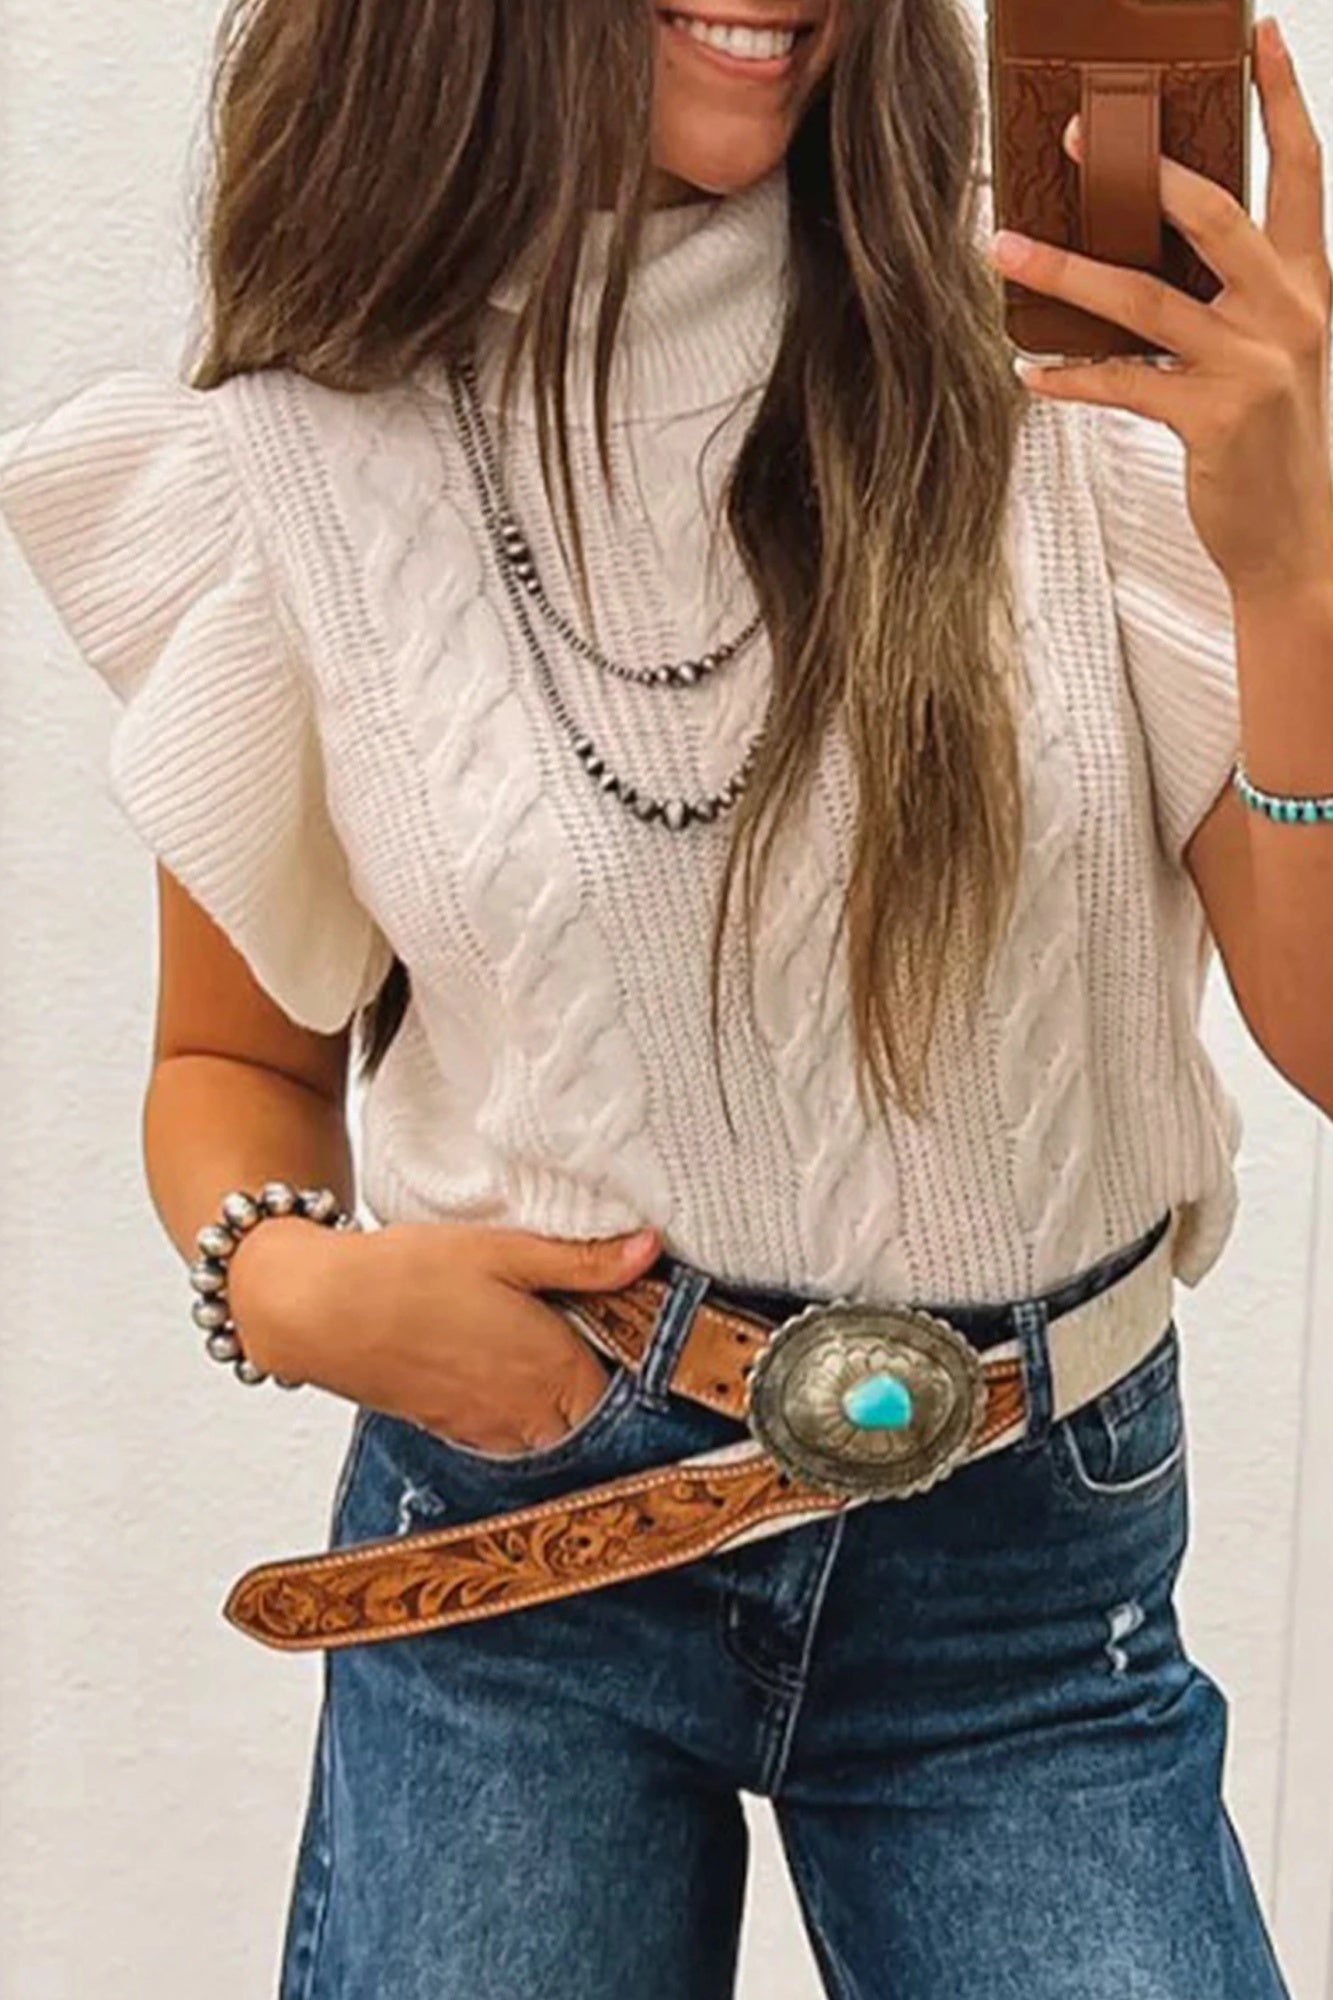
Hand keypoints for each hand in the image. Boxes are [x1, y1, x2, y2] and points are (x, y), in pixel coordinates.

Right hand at [228, 1215, 661, 1452]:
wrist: (320, 1309)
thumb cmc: (408, 1275)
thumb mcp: (505, 1250)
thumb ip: (583, 1260)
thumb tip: (649, 1250)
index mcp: (555, 1370)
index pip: (630, 1391)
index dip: (644, 1364)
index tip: (651, 1336)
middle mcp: (529, 1414)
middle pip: (597, 1423)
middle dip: (608, 1391)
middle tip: (608, 1343)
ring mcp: (490, 1431)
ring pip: (555, 1435)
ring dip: (566, 1406)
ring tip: (557, 1354)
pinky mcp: (456, 1432)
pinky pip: (513, 1438)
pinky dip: (525, 1414)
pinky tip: (510, 1370)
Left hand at [987, 13, 1332, 600]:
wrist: (1298, 541)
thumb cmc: (1272, 445)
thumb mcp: (1272, 357)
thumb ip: (1231, 301)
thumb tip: (1146, 253)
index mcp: (1309, 287)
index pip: (1301, 174)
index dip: (1281, 102)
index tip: (1257, 37)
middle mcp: (1290, 313)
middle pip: (1216, 213)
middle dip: (1148, 168)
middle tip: (1084, 132)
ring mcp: (1254, 364)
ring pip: (1146, 297)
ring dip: (1066, 270)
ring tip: (1005, 244)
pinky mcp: (1215, 417)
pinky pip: (1124, 382)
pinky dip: (1071, 376)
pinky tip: (1028, 370)